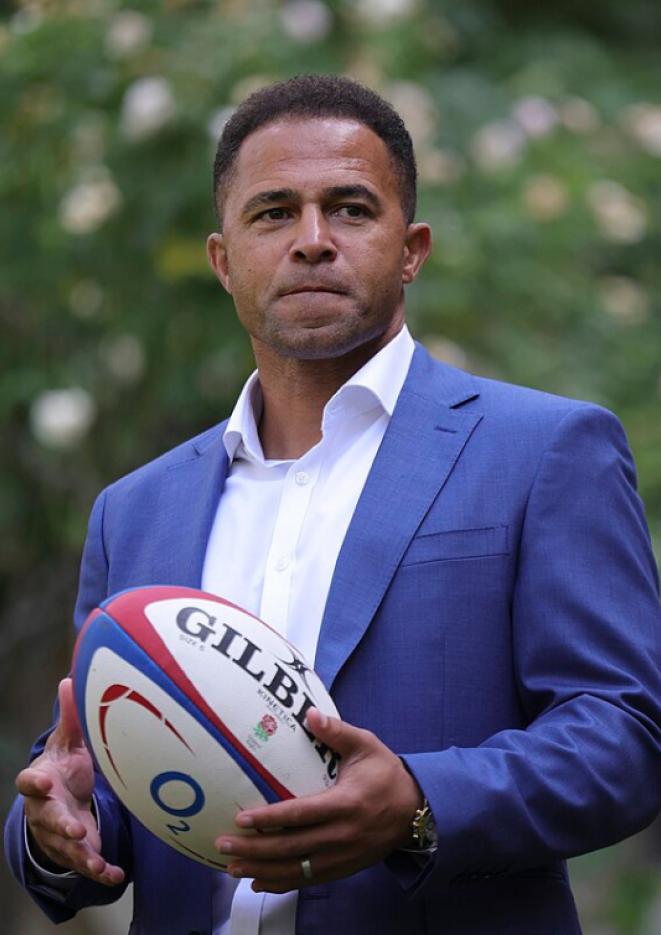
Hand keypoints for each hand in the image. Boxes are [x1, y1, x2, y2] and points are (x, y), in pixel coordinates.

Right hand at [16, 678, 124, 886]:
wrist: (60, 801)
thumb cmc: (63, 767)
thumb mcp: (67, 742)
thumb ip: (70, 717)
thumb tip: (70, 679)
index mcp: (40, 781)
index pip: (29, 783)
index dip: (34, 784)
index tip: (43, 783)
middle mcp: (45, 810)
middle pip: (47, 819)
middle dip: (60, 824)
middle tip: (75, 828)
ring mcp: (58, 833)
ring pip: (66, 847)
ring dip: (82, 855)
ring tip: (98, 861)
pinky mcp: (75, 850)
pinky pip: (86, 863)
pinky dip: (101, 870)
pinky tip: (117, 874)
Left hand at [215, 708, 422, 892]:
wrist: (415, 810)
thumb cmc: (386, 773)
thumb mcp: (367, 745)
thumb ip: (337, 731)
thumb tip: (310, 713)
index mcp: (346, 804)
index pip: (300, 814)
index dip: (269, 818)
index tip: (241, 819)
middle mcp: (342, 835)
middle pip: (291, 846)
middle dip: (254, 848)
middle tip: (223, 845)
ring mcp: (342, 857)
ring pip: (296, 869)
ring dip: (262, 869)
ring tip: (231, 868)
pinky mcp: (343, 868)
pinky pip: (308, 880)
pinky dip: (282, 883)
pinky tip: (258, 881)